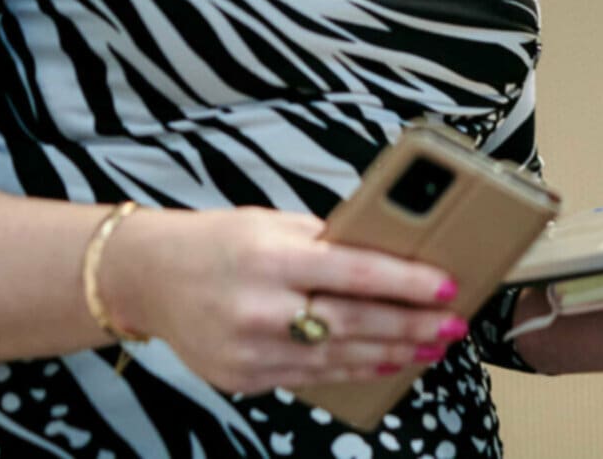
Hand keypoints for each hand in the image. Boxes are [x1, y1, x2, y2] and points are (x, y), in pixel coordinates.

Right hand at [103, 205, 464, 396]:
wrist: (149, 278)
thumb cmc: (220, 241)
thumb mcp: (272, 224)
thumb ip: (326, 241)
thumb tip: (389, 253)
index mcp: (270, 258)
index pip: (353, 272)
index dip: (405, 283)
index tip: (446, 288)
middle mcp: (259, 308)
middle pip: (353, 322)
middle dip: (410, 326)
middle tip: (453, 326)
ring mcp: (250, 350)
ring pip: (337, 356)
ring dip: (392, 352)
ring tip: (431, 346)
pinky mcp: (243, 378)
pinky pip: (311, 377)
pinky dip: (353, 369)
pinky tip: (384, 361)